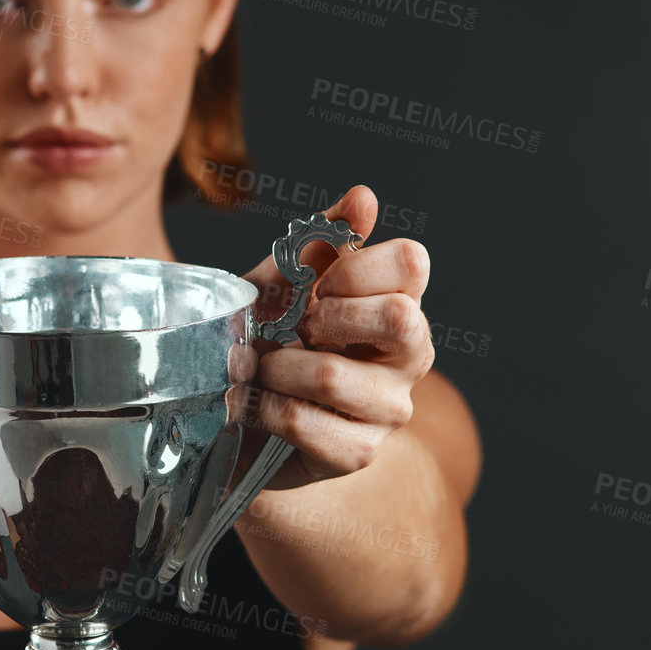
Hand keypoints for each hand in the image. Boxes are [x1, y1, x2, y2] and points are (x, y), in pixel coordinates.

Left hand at [241, 185, 433, 487]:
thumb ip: (320, 243)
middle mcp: (411, 355)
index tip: (309, 286)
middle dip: (321, 315)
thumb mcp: (282, 284)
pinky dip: (261, 407)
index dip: (351, 266)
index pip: (411, 262)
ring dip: (272, 368)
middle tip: (287, 326)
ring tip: (250, 367)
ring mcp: (390, 408)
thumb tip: (365, 197)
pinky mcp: (357, 452)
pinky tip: (245, 403)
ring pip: (330, 375)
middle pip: (398, 317)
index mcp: (402, 302)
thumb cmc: (271, 339)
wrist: (239, 416)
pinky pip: (304, 422)